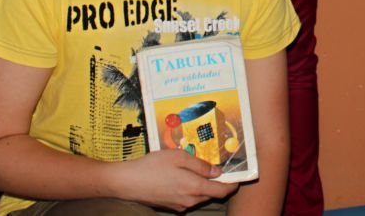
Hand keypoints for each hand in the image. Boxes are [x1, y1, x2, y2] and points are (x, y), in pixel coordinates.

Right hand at [108, 149, 235, 210]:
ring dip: (203, 186)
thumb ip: (200, 165)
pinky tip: (182, 177)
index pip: (221, 191)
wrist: (127, 182)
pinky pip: (187, 199)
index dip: (232, 185)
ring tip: (199, 170)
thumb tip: (216, 172)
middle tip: (219, 169)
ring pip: (199, 197)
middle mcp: (189, 200)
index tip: (238, 178)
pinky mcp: (170, 206)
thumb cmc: (152, 166)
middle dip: (218, 184)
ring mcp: (179, 205)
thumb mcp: (178, 157)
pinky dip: (190, 190)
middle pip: (211, 194)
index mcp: (194, 187)